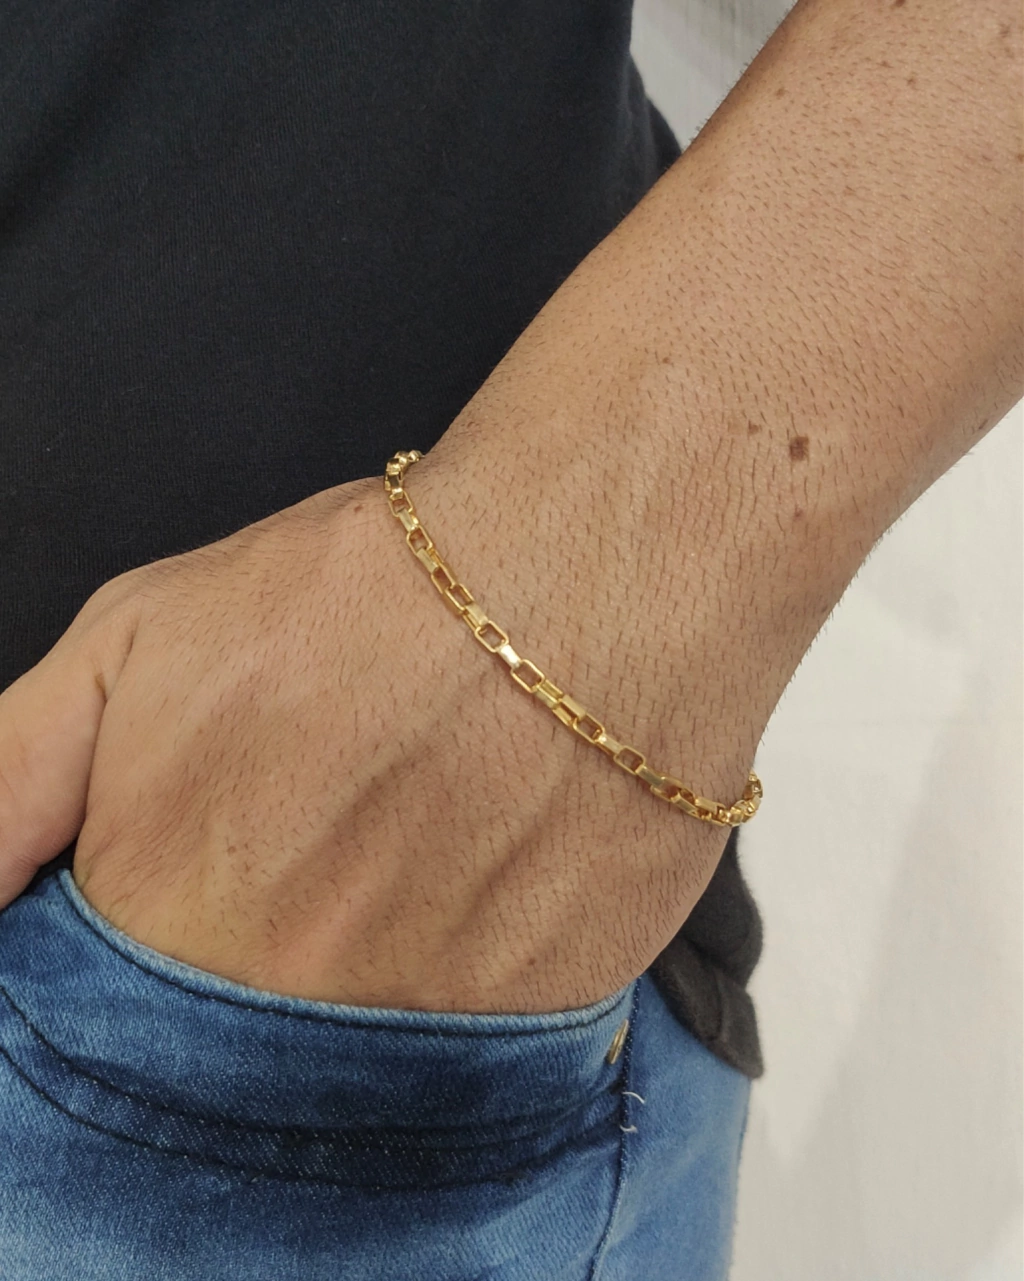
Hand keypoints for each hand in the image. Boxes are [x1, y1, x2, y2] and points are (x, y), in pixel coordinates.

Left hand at [0, 428, 738, 1013]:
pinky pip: (471, 1038)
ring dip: (363, 960)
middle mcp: (289, 1007)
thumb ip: (8, 785)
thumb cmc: (366, 594)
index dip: (155, 937)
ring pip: (353, 1049)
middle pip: (234, 1039)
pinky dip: (464, 967)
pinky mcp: (539, 1020)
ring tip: (402, 839)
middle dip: (255, 948)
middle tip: (317, 840)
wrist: (579, 579)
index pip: (110, 1018)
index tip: (203, 875)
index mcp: (167, 927)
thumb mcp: (132, 647)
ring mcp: (423, 1026)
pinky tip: (477, 866)